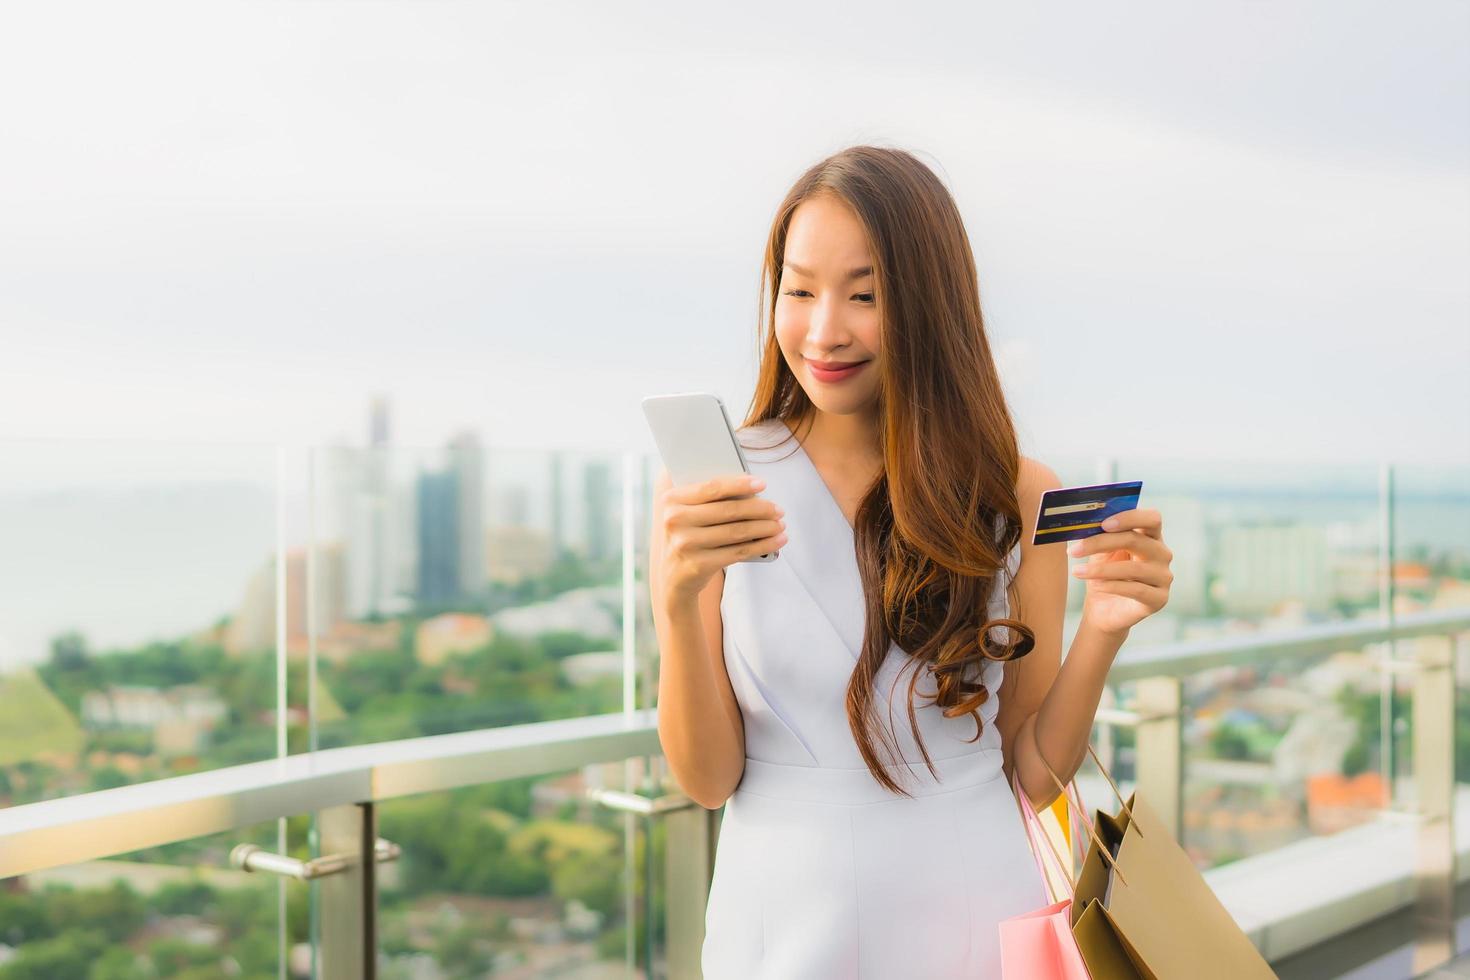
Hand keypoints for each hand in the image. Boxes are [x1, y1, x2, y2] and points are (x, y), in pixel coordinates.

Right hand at [654, 471, 786, 604]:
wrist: (673, 577)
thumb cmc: (688, 536)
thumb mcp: (687, 514)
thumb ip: (708, 499)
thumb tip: (751, 491)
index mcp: (671, 499)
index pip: (712, 487)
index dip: (740, 484)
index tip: (762, 484)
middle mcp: (675, 520)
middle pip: (729, 510)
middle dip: (760, 508)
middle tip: (778, 509)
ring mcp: (686, 544)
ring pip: (737, 531)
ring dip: (765, 527)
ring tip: (780, 525)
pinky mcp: (699, 564)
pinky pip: (738, 552)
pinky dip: (762, 546)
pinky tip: (776, 541)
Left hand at [1066, 508, 1171, 637]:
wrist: (1104, 611)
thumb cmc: (1104, 575)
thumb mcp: (1101, 552)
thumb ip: (1101, 535)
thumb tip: (1087, 521)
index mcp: (1150, 536)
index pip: (1151, 518)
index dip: (1129, 518)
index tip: (1103, 524)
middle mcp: (1162, 554)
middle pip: (1137, 540)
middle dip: (1102, 543)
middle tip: (1075, 550)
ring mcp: (1163, 577)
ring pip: (1133, 568)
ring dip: (1100, 569)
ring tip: (1078, 571)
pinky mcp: (1159, 599)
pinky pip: (1137, 589)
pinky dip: (1112, 586)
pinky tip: (1096, 586)